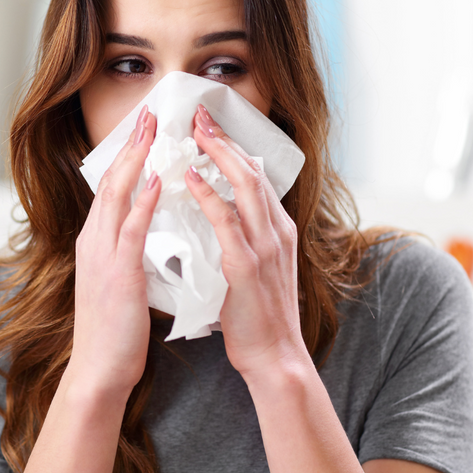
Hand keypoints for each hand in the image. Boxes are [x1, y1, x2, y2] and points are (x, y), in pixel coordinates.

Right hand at [69, 107, 160, 396]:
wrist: (100, 369)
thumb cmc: (115, 327)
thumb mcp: (118, 279)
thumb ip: (128, 250)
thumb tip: (146, 228)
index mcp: (97, 241)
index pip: (113, 188)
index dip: (130, 156)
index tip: (146, 129)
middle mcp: (94, 240)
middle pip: (112, 181)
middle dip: (132, 144)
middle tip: (150, 112)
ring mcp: (102, 255)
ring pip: (117, 196)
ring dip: (136, 160)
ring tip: (153, 129)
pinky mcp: (117, 274)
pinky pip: (131, 231)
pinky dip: (143, 203)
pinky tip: (158, 181)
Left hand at [184, 104, 308, 380]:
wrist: (275, 356)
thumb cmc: (260, 314)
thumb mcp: (260, 267)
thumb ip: (248, 238)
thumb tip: (225, 215)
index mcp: (279, 230)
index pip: (257, 177)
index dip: (234, 149)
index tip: (212, 127)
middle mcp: (277, 231)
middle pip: (253, 171)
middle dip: (226, 140)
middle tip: (200, 116)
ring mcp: (265, 247)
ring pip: (245, 187)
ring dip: (219, 155)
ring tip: (194, 133)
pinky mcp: (247, 266)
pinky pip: (227, 222)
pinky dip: (210, 196)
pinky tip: (192, 178)